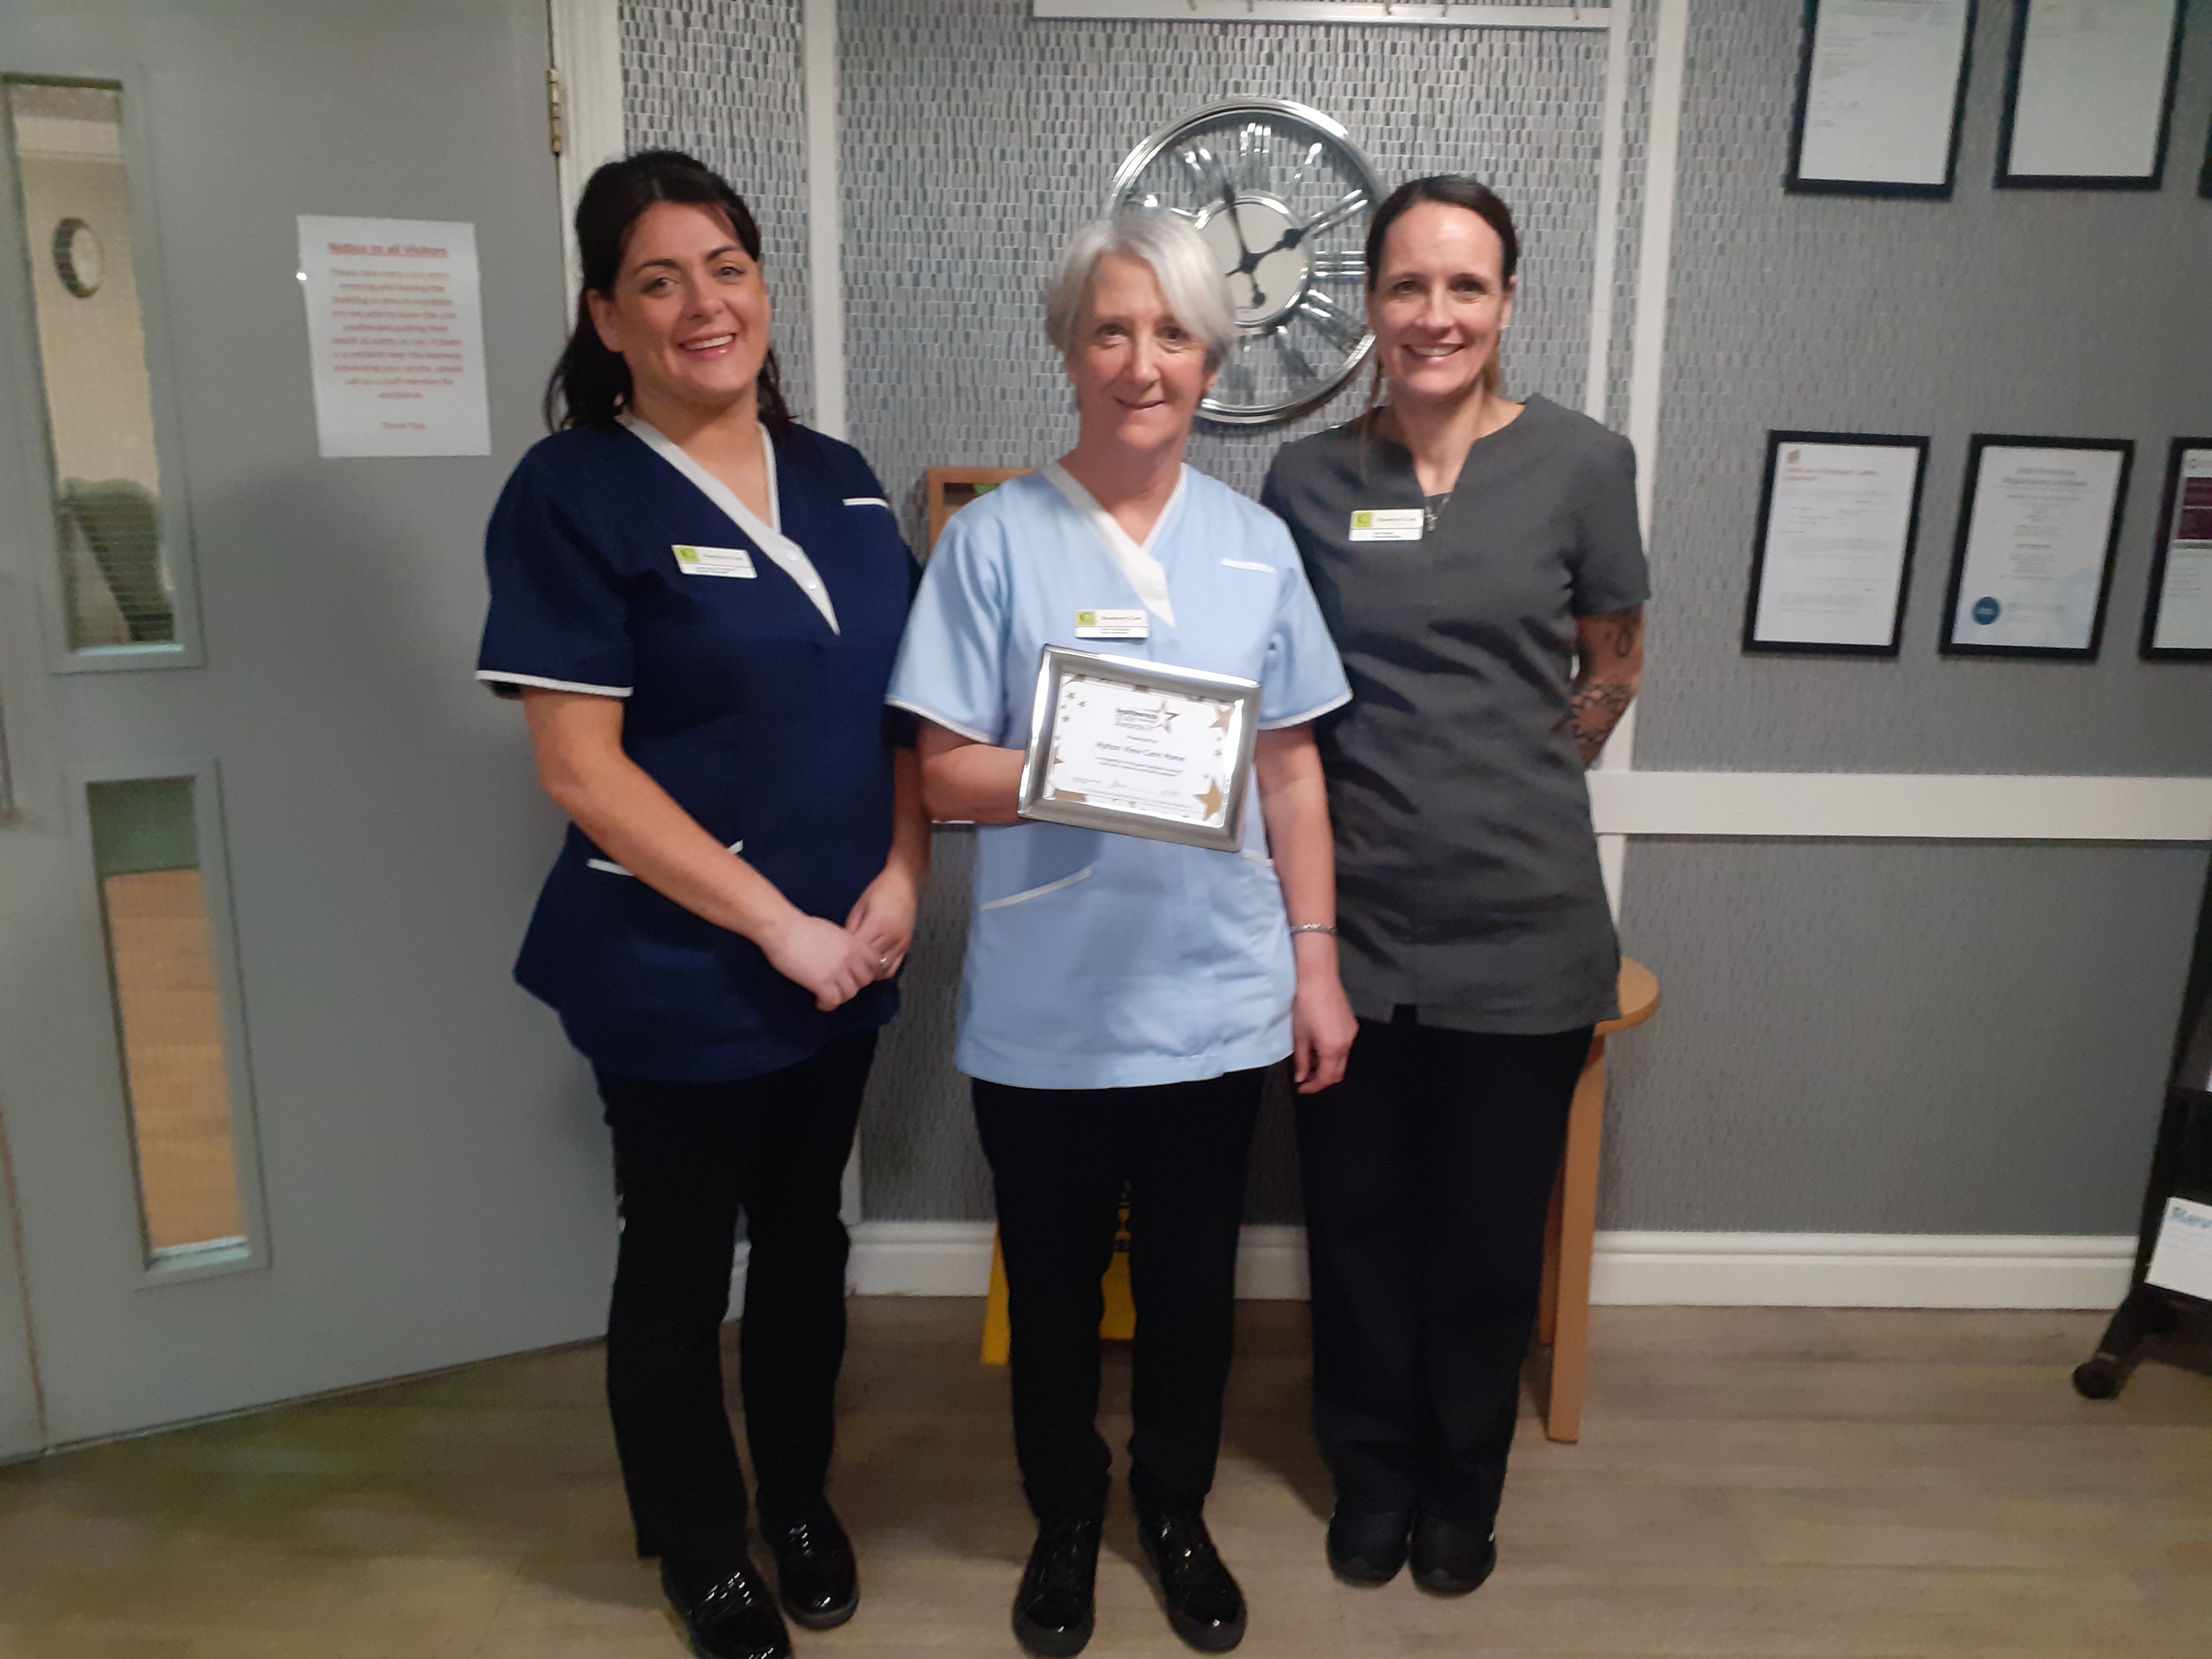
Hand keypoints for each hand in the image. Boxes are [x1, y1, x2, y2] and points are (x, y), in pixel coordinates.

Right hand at [762, 911, 881, 1011]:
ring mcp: (836, 970)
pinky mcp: (821, 982)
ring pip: (850, 994)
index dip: (869, 971)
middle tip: (841, 986)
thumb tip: (845, 954)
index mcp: (853, 943)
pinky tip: (819, 1001)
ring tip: (828, 996)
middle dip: (854, 985)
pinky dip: (827, 1005)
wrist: (783, 929)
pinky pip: (833, 1001)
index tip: (857, 975)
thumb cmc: (802, 927)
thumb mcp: (832, 931)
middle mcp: (849, 957)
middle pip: (865, 981)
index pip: (876, 962)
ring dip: (840, 997)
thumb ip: (844, 944)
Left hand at [846, 864, 918, 980]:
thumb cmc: (879, 891)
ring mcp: (901, 943)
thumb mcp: (860, 906)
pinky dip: (881, 971)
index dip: (845, 958)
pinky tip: (871, 967)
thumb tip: (841, 947)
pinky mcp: (906, 946)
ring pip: (882, 970)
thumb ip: (851, 928)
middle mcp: (891, 937)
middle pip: (869, 963)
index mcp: (877, 925)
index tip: (835, 959)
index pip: (858, 951)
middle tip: (843, 968)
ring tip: (857, 969)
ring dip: (868, 972)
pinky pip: (893, 967)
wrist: (904, 883)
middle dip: (855, 967)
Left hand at [1290, 949, 1356, 1093]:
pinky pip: (1345, 1048)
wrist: (1319, 979)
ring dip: (1328, 1066)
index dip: (1314, 1087)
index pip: (1326, 1078)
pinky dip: (1334, 1054)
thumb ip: (1301, 1059)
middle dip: (1322, 1079)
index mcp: (1332, 1048)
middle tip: (1306, 1079)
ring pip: (1342, 1061)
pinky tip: (1320, 1047)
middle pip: (1338, 1073)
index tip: (1302, 1088)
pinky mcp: (1352, 1026)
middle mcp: (1346, 1044)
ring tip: (1311, 1062)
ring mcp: (1351, 1034)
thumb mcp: (1300, 1035)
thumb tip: (1301, 1077)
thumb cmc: (1306, 1004)